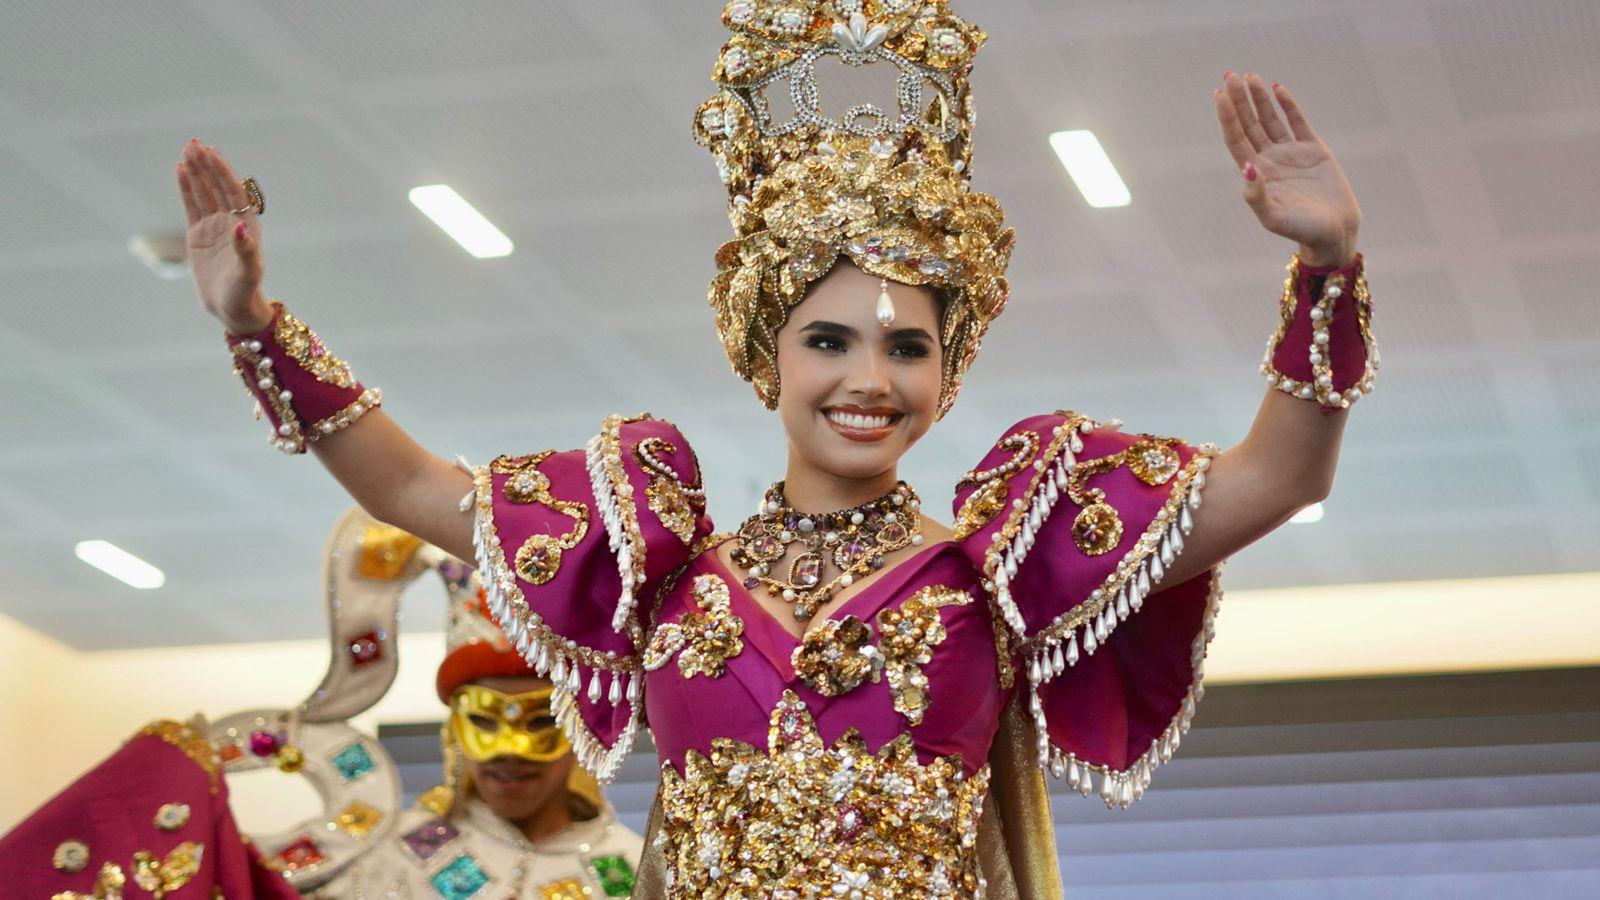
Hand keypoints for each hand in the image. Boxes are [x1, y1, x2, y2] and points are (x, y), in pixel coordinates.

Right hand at [176, 139, 272, 332]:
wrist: (232, 308)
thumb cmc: (245, 292)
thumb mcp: (248, 272)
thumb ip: (246, 250)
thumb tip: (241, 228)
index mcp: (247, 225)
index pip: (233, 191)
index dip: (222, 172)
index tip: (210, 153)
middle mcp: (231, 221)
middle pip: (217, 186)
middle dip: (207, 165)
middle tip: (194, 143)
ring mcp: (213, 226)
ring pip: (203, 192)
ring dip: (196, 172)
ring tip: (186, 150)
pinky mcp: (198, 234)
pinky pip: (192, 205)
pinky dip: (186, 188)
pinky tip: (180, 169)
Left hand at [1215, 72, 1360, 266]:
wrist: (1333, 233)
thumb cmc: (1300, 229)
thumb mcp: (1273, 217)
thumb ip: (1257, 196)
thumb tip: (1247, 168)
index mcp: (1255, 174)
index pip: (1236, 138)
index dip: (1227, 117)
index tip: (1219, 95)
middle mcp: (1269, 160)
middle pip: (1249, 124)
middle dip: (1238, 100)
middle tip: (1229, 74)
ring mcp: (1290, 153)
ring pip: (1270, 119)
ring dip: (1259, 98)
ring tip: (1250, 76)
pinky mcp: (1313, 149)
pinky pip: (1297, 122)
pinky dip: (1288, 105)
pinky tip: (1277, 89)